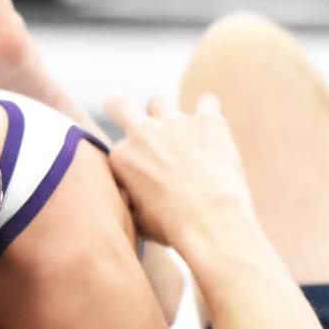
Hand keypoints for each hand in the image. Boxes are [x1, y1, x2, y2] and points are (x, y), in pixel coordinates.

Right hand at [106, 94, 257, 247]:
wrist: (209, 220)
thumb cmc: (171, 227)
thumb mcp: (136, 219)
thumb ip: (129, 201)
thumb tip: (128, 202)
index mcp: (120, 158)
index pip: (117, 149)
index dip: (127, 158)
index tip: (135, 169)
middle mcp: (142, 134)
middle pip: (121, 106)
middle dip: (118, 106)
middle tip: (116, 105)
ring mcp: (174, 123)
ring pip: (159, 101)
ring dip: (164, 110)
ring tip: (176, 124)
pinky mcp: (207, 121)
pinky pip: (207, 102)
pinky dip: (209, 109)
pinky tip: (212, 121)